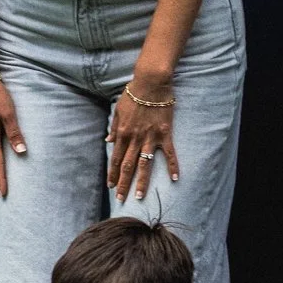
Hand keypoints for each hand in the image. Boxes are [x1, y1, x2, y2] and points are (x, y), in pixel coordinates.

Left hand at [108, 71, 178, 201]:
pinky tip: (174, 179)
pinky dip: (172, 166)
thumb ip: (114, 127)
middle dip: (123, 183)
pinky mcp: (164, 134)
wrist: (151, 83)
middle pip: (127, 166)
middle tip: (121, 199)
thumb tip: (108, 140)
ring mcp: (150, 137)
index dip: (113, 174)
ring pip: (144, 164)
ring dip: (142, 181)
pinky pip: (169, 153)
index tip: (111, 186)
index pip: (115, 158)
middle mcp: (134, 138)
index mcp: (122, 133)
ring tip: (140, 196)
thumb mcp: (118, 110)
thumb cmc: (133, 94)